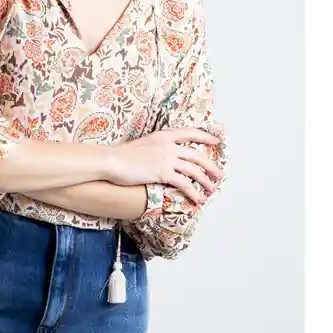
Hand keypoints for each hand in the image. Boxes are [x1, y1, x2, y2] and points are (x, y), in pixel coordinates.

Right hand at [107, 128, 222, 203]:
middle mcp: (169, 145)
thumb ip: (156, 147)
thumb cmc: (123, 154)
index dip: (205, 137)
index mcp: (164, 135)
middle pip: (197, 155)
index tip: (216, 141)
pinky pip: (184, 184)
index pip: (190, 133)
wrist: (113, 160)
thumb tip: (163, 155)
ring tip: (212, 189)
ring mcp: (167, 158)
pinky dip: (193, 193)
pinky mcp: (163, 173)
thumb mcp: (143, 144)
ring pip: (194, 170)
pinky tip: (197, 200)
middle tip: (220, 174)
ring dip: (205, 181)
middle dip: (210, 165)